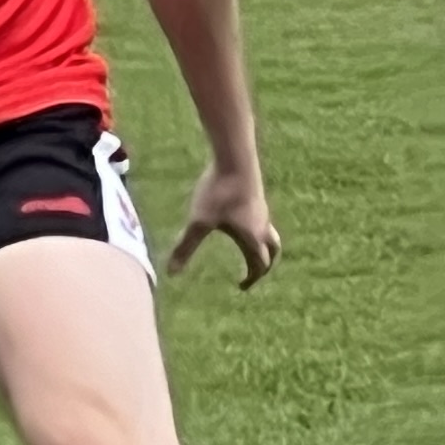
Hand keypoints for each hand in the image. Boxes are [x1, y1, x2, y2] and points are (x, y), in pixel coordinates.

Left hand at [166, 160, 278, 285]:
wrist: (235, 158)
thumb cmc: (218, 193)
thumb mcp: (199, 222)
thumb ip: (185, 248)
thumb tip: (171, 273)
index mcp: (252, 238)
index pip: (259, 265)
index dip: (252, 278)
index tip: (241, 286)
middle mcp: (262, 225)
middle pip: (273, 250)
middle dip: (265, 264)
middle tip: (254, 271)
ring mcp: (262, 208)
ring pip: (270, 233)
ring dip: (263, 245)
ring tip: (249, 247)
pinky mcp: (257, 194)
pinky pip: (262, 218)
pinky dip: (257, 229)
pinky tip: (241, 221)